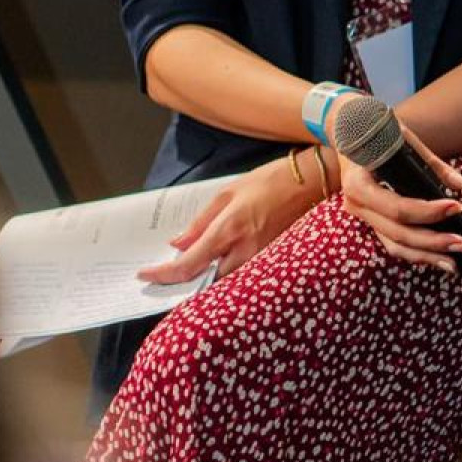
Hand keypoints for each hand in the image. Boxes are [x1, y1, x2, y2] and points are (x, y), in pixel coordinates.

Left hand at [138, 156, 317, 284]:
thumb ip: (201, 221)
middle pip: (206, 282)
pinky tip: (222, 264)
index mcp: (228, 230)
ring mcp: (262, 259)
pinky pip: (245, 276)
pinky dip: (229, 273)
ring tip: (196, 268)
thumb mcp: (229, 192)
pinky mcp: (275, 262)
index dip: (162, 275)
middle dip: (187, 280)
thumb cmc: (273, 180)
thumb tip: (178, 244)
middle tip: (169, 273)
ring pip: (226, 281)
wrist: (315, 181)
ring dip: (209, 277)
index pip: (187, 266)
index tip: (145, 275)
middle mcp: (245, 250)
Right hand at [335, 99, 461, 271]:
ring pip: (393, 245)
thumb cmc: (376, 132)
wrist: (345, 129)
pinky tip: (436, 256)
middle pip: (397, 233)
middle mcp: (356, 205)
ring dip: (425, 255)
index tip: (458, 207)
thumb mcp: (404, 140)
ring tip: (453, 262)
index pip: (397, 207)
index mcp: (358, 184)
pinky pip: (391, 241)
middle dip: (432, 241)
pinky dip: (415, 251)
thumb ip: (434, 165)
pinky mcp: (370, 220)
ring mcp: (362, 216)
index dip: (428, 212)